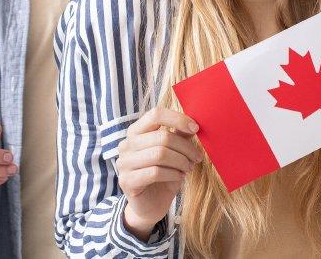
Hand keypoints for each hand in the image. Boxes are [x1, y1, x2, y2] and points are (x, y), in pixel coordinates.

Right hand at [116, 107, 201, 240]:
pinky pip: (155, 172)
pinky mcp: (126, 181)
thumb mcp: (174, 153)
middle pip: (162, 137)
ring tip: (188, 168)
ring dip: (181, 162)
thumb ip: (179, 136)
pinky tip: (179, 177)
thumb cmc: (164, 175)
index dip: (178, 119)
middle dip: (185, 148)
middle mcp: (126, 144)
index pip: (155, 114)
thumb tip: (193, 122)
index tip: (196, 128)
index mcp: (136, 132)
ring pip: (160, 154)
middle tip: (196, 158)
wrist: (151, 205)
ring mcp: (123, 163)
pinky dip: (173, 174)